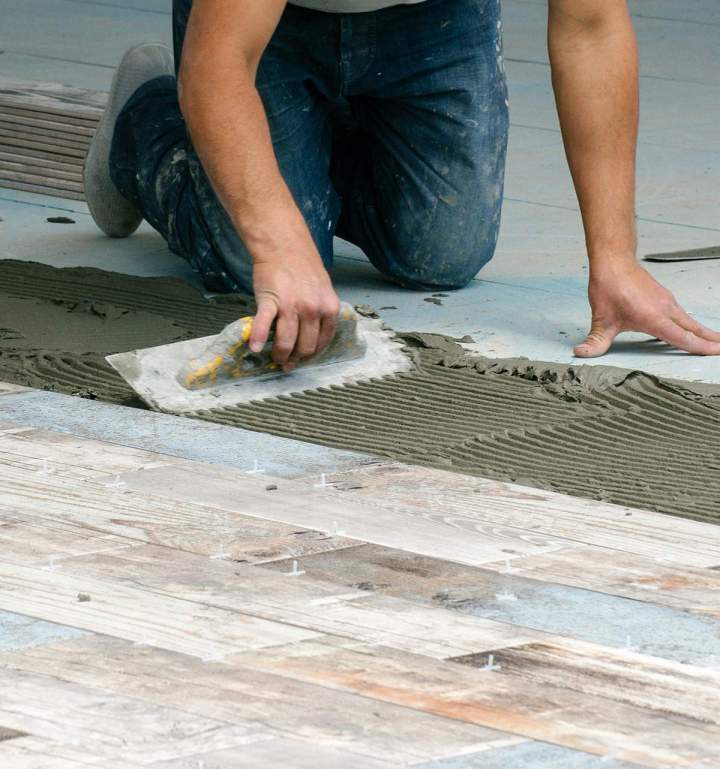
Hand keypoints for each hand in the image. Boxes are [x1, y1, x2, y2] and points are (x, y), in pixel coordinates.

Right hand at [248, 254, 339, 372]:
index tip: (302, 359)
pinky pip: (264, 325)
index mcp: (329, 308)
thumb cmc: (302, 267)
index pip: (322, 342)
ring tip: (274, 358)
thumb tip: (312, 336)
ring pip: (287, 342)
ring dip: (280, 355)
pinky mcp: (271, 301)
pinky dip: (259, 339)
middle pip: (305, 347)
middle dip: (295, 359)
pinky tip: (255, 348)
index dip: (311, 355)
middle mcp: (313, 310)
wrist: (283, 244)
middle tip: (286, 362)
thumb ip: (321, 313)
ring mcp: (292, 306)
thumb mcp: (323, 290)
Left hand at [575, 259, 719, 356]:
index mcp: (654, 318)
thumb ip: (595, 341)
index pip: (682, 338)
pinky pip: (682, 314)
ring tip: (715, 342)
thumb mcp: (601, 320)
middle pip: (693, 329)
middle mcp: (666, 309)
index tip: (716, 353)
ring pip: (689, 321)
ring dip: (703, 332)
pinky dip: (691, 324)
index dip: (700, 348)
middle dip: (710, 341)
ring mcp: (667, 302)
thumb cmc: (609, 288)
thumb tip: (581, 353)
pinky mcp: (664, 297)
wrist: (613, 261)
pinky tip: (692, 330)